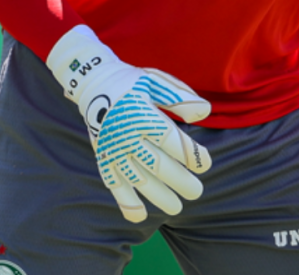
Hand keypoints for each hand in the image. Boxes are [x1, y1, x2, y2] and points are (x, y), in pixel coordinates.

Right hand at [47, 25, 211, 221]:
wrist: (93, 83)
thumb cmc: (132, 82)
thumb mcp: (156, 81)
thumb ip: (180, 97)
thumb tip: (205, 112)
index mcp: (141, 113)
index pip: (169, 139)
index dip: (189, 154)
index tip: (206, 164)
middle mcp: (126, 134)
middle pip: (156, 163)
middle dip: (179, 180)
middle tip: (197, 192)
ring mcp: (112, 149)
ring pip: (137, 178)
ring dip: (157, 196)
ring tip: (176, 208)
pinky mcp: (103, 157)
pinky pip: (113, 183)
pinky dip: (125, 201)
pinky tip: (140, 216)